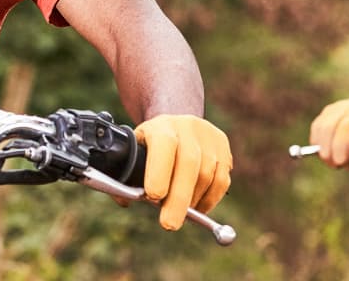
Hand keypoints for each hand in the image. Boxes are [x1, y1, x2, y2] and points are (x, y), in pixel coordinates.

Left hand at [133, 115, 232, 230]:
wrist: (176, 125)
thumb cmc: (149, 147)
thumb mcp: (134, 152)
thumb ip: (126, 176)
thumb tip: (125, 200)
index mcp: (161, 126)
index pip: (164, 144)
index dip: (160, 171)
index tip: (153, 197)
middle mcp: (187, 126)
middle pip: (189, 163)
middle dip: (179, 198)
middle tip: (169, 224)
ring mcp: (208, 136)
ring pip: (206, 174)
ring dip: (192, 200)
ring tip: (179, 213)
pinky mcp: (223, 148)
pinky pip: (221, 180)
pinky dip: (209, 200)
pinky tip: (196, 207)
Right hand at [307, 91, 348, 171]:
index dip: (342, 143)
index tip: (341, 162)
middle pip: (332, 123)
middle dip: (329, 148)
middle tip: (334, 164)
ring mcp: (340, 107)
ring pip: (322, 124)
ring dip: (322, 146)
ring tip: (330, 160)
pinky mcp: (329, 111)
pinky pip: (317, 126)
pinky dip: (318, 141)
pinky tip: (325, 151)